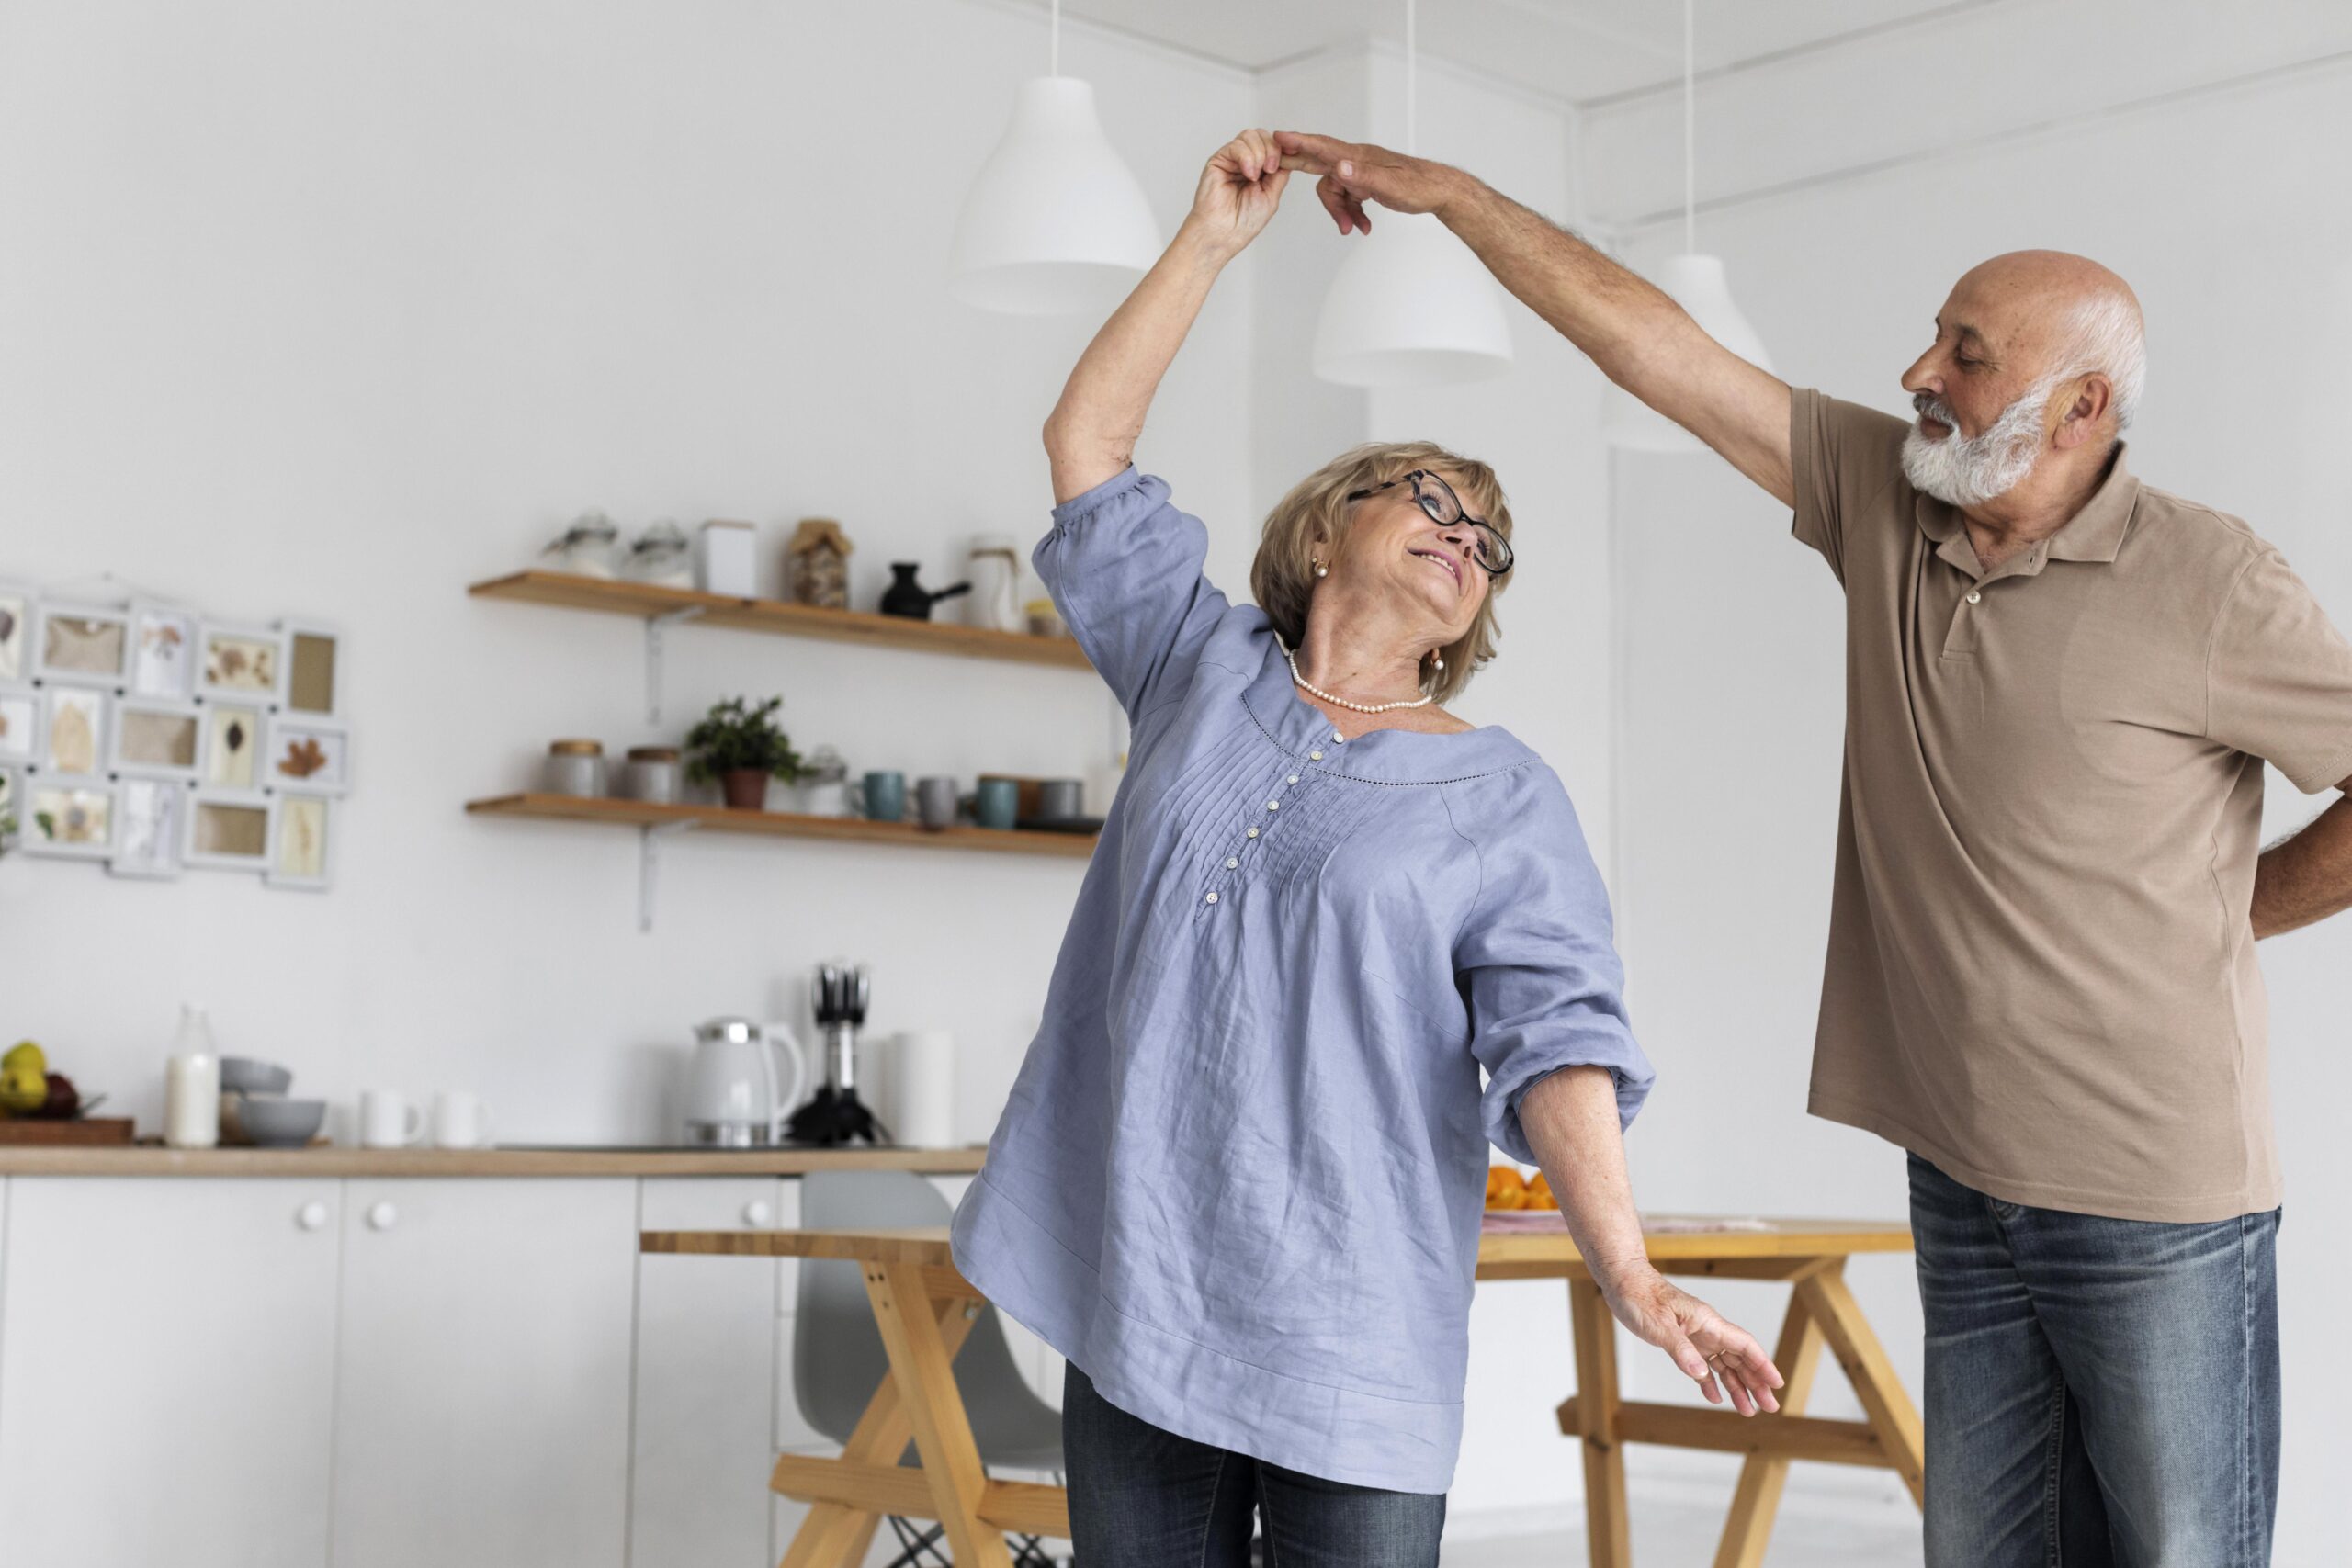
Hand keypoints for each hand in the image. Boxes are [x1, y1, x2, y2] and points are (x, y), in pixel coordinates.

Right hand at [1183, 128, 1289, 257]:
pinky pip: (1236, 145)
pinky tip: (1248, 174)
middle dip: (1272, 149)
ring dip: (1259, 154)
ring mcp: (1232, 160)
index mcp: (1260, 170)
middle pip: (1263, 135)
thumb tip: (1289, 153)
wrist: (1224, 233)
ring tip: (1255, 176)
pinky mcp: (1218, 160)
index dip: (1283, 148)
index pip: (1273, 145)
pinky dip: (1246, 157)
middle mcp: (1245, 162)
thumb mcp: (1272, 194)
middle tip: (1271, 170)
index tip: (1292, 156)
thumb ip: (1280, 173)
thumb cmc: (1243, 221)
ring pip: (1250, 135)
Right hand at [1273, 131, 1462, 234]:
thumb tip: (1339, 166)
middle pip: (1320, 166)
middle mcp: (1357, 161)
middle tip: (1273, 165)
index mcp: (1359, 157)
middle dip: (1300, 168)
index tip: (1279, 137)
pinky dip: (1353, 214)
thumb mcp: (1390, 186)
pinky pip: (1349, 198)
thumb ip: (1363, 176)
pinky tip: (1363, 227)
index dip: (1300, 143)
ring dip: (1341, 212)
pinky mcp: (1367, 183)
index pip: (1324, 147)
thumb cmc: (1420, 186)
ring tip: (1354, 229)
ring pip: (1336, 190)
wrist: (1440, 191)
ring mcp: (1361, 172)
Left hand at [1601, 1266, 1783, 1415]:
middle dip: (1756, 1382)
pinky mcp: (1681, 1341)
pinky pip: (1702, 1365)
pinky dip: (1709, 1382)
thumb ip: (1681, 1350)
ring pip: (1724, 1365)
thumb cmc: (1640, 1296)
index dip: (1763, 1365)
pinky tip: (1715, 1398)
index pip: (1745, 1345)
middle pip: (1740, 1358)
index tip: (1776, 1384)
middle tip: (1770, 1407)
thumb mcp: (1659, 1325)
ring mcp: (1695, 1336)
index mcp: (1708, 1322)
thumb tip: (1701, 1375)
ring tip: (1748, 1410)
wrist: (1622, 1281)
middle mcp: (1707, 1329)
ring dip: (1737, 1387)